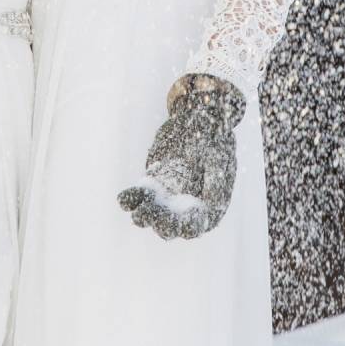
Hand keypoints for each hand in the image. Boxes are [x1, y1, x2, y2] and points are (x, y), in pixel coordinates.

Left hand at [118, 72, 246, 240]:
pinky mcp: (152, 184)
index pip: (194, 226)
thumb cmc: (215, 139)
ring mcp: (167, 197)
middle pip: (171, 225)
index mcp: (207, 206)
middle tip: (153, 216)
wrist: (198, 117)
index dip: (185, 228)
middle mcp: (185, 206)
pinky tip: (125, 198)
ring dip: (144, 216)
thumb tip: (212, 208)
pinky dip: (130, 200)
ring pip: (152, 214)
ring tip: (139, 213)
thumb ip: (215, 184)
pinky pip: (138, 197)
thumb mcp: (219, 159)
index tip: (178, 224)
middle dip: (161, 224)